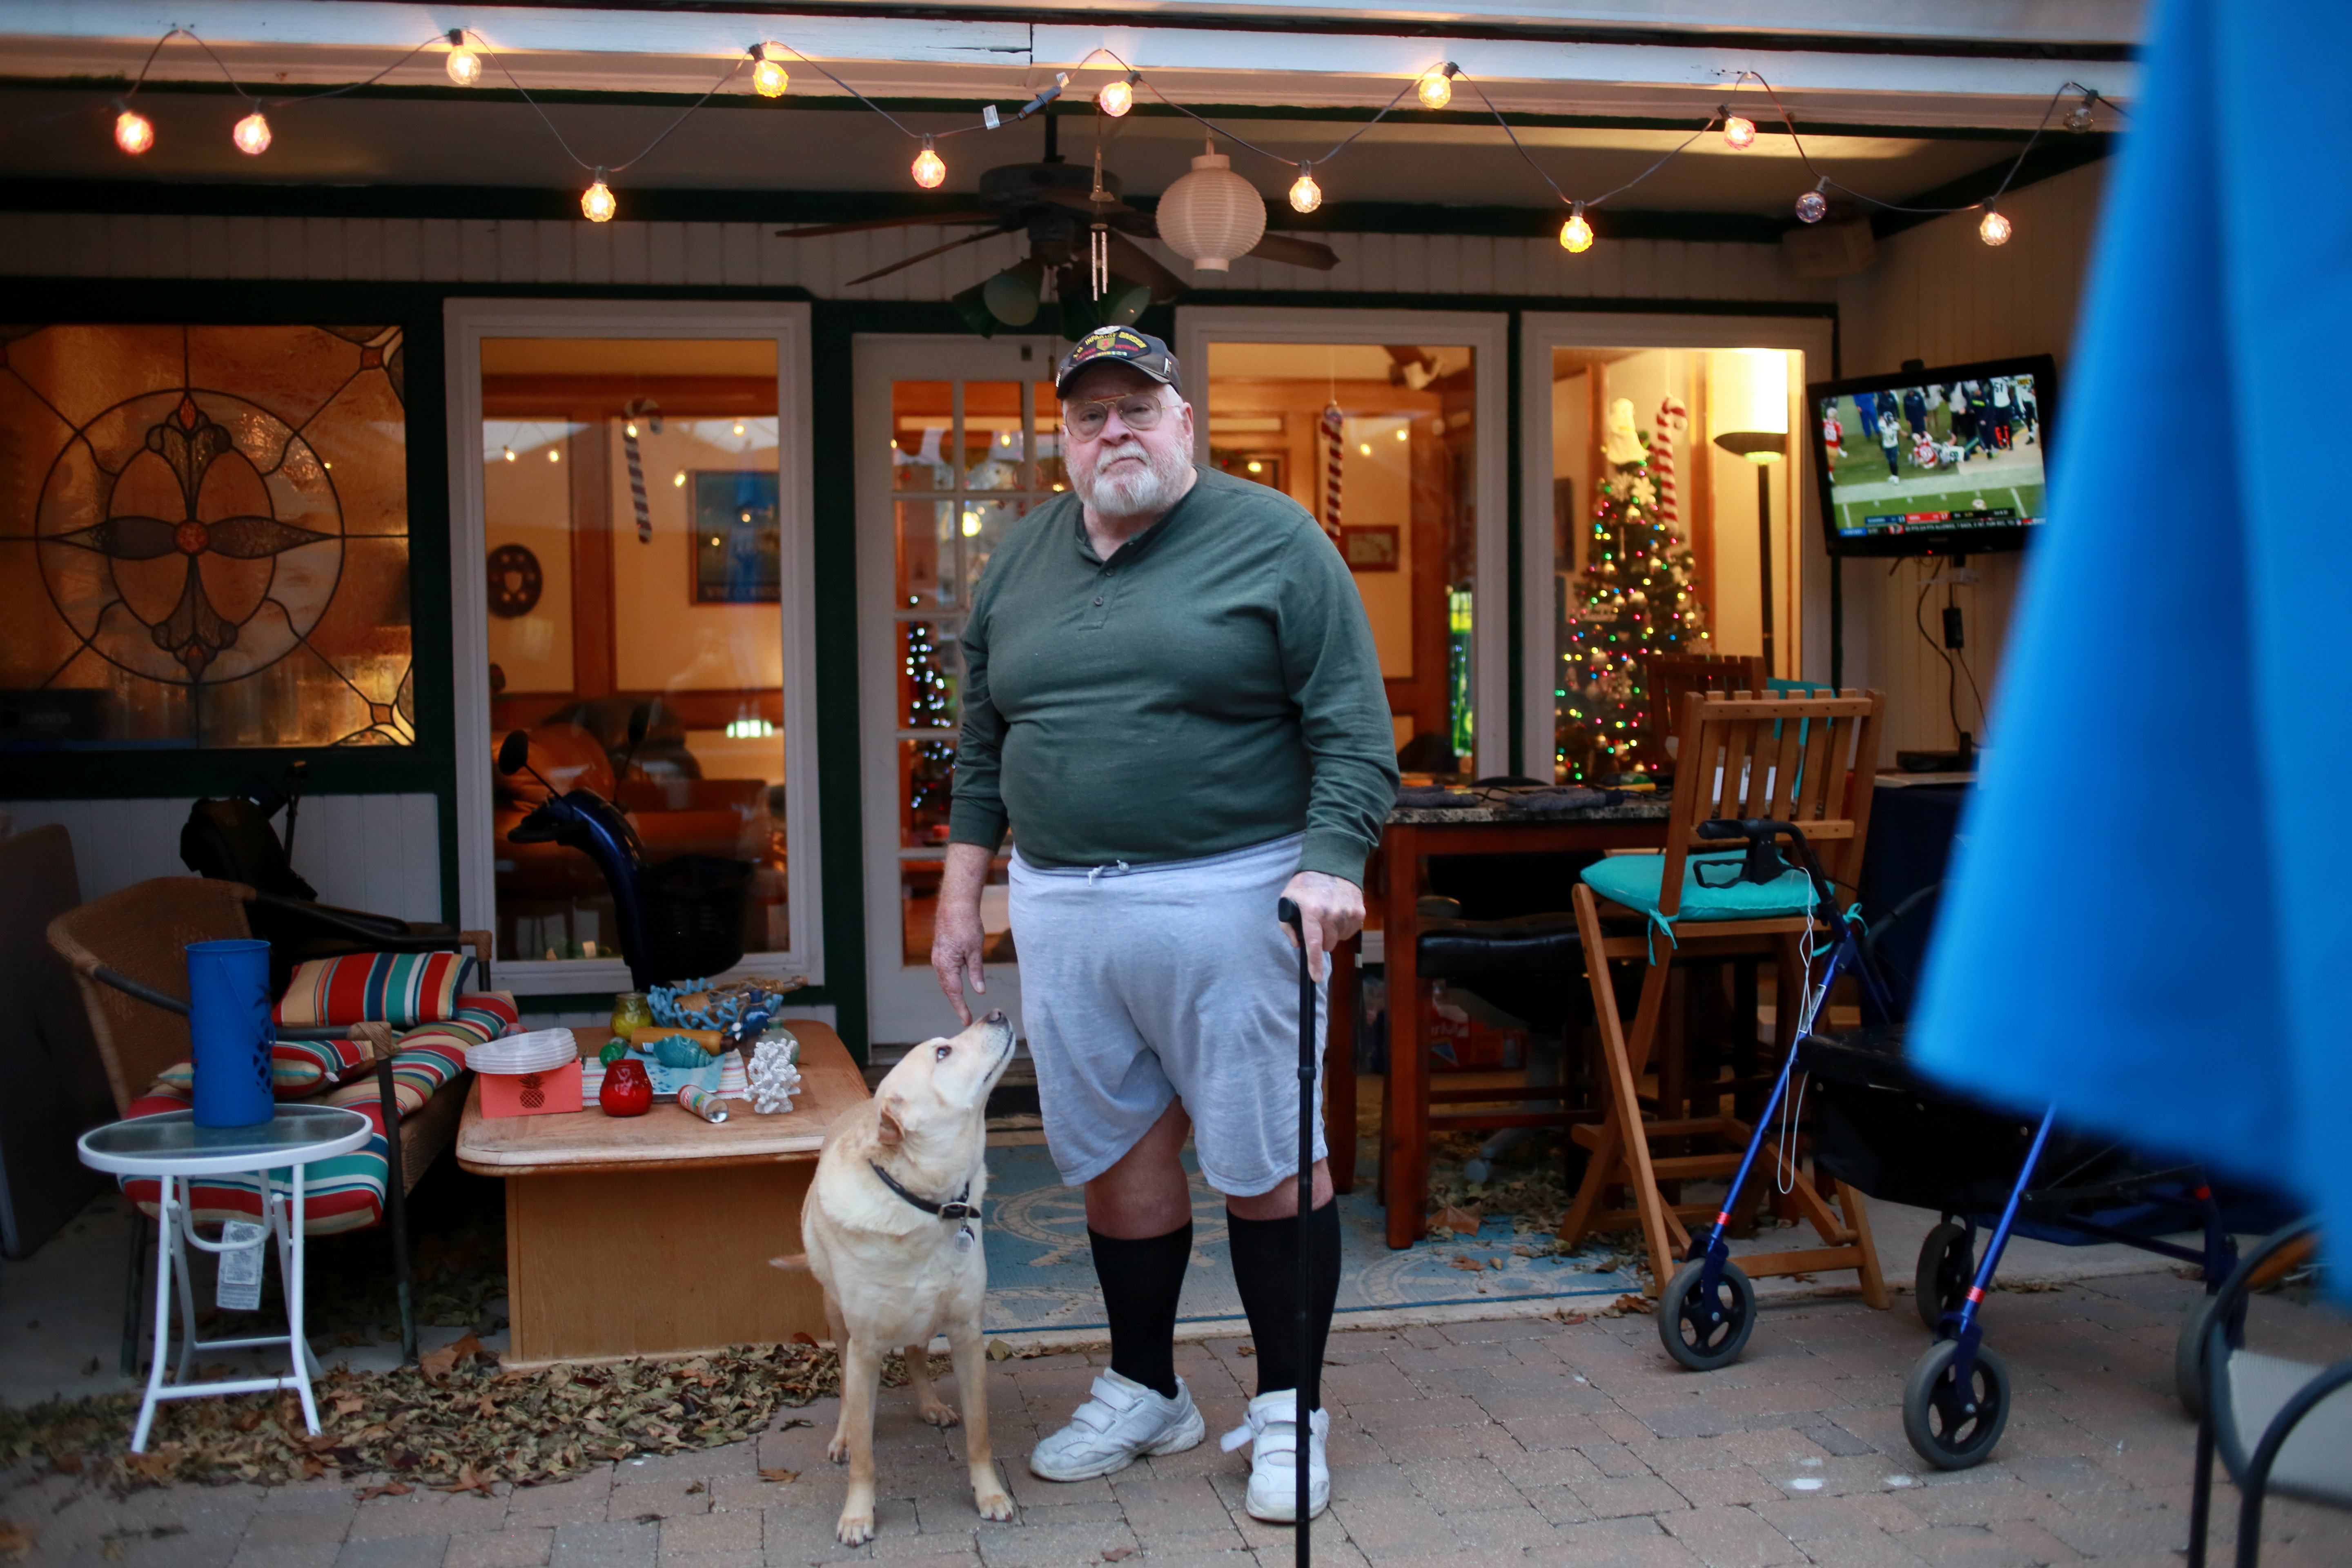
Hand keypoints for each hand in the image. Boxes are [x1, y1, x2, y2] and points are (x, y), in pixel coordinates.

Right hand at [931, 842, 993, 1025]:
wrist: (955, 905)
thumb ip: (976, 972)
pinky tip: (956, 983)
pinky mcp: (940, 951)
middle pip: (947, 989)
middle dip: (956, 1003)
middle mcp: (939, 963)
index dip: (960, 1008)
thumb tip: (979, 991)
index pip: (954, 993)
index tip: (966, 1020)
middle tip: (964, 1016)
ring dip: (952, 992)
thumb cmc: (966, 925)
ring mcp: (937, 957)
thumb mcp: (975, 950)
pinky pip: (944, 971)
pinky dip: (950, 981)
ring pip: (945, 980)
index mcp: (947, 965)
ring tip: (961, 1004)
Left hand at [1277, 869, 1362, 983]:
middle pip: (1328, 945)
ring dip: (1333, 932)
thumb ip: (1288, 925)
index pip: (1313, 944)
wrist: (1332, 864)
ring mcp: (1348, 913)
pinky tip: (1338, 912)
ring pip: (1339, 939)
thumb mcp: (1288, 899)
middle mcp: (1331, 914)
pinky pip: (1350, 931)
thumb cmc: (1306, 884)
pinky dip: (1343, 926)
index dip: (1314, 963)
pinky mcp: (1359, 912)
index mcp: (1312, 911)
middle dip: (1321, 940)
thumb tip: (1298, 944)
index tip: (1316, 978)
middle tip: (1317, 923)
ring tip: (1328, 913)